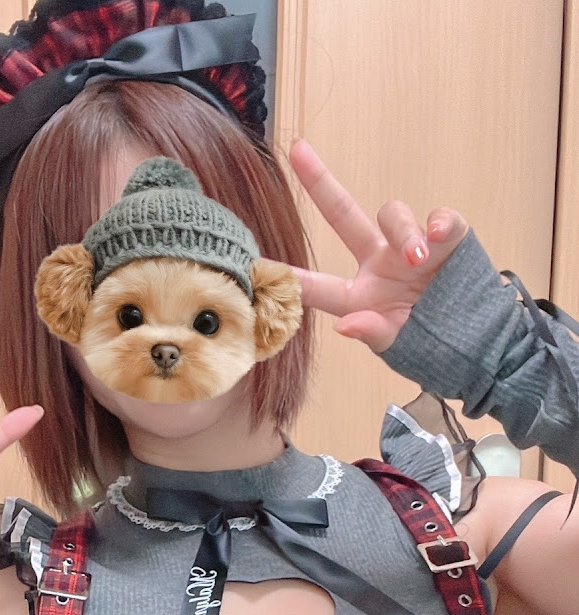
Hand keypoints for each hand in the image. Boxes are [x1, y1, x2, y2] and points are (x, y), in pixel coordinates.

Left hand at [289, 139, 469, 352]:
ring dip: (403, 231)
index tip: (253, 262)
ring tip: (416, 258)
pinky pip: (441, 219)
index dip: (287, 276)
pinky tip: (439, 236)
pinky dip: (440, 223)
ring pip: (392, 215)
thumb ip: (373, 334)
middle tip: (297, 150)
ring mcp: (411, 248)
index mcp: (358, 296)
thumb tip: (347, 326)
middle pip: (343, 215)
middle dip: (320, 181)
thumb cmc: (430, 346)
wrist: (479, 346)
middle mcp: (378, 263)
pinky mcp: (448, 240)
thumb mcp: (398, 347)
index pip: (315, 286)